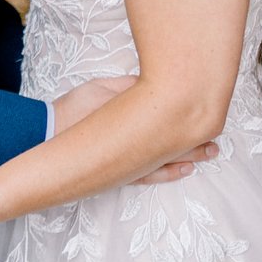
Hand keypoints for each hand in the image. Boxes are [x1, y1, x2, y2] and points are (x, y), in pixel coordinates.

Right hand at [50, 76, 218, 184]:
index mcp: (134, 118)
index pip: (170, 115)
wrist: (46, 137)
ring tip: (209, 153)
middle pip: (175, 140)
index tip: (209, 108)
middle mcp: (137, 145)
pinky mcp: (121, 173)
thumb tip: (150, 84)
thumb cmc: (72, 111)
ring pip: (168, 160)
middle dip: (196, 138)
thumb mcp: (100, 89)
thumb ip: (127, 88)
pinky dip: (170, 173)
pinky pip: (151, 176)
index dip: (191, 111)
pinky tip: (183, 170)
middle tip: (216, 137)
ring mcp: (130, 162)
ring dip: (190, 156)